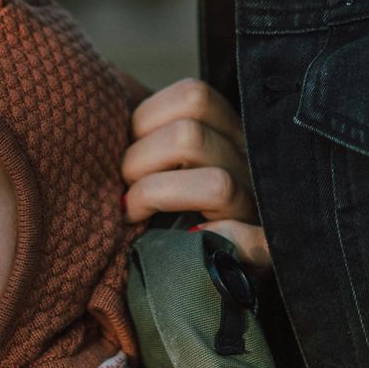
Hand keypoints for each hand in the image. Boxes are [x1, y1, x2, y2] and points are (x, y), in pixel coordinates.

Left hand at [122, 79, 267, 265]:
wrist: (208, 270)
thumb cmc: (167, 207)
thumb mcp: (161, 156)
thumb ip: (145, 131)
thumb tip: (102, 106)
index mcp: (228, 131)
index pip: (193, 96)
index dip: (144, 121)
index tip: (125, 150)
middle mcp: (250, 162)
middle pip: (190, 136)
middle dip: (139, 163)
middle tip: (123, 190)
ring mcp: (261, 206)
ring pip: (217, 185)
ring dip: (159, 198)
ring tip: (135, 213)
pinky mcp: (266, 251)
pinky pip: (252, 241)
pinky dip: (219, 239)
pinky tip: (190, 242)